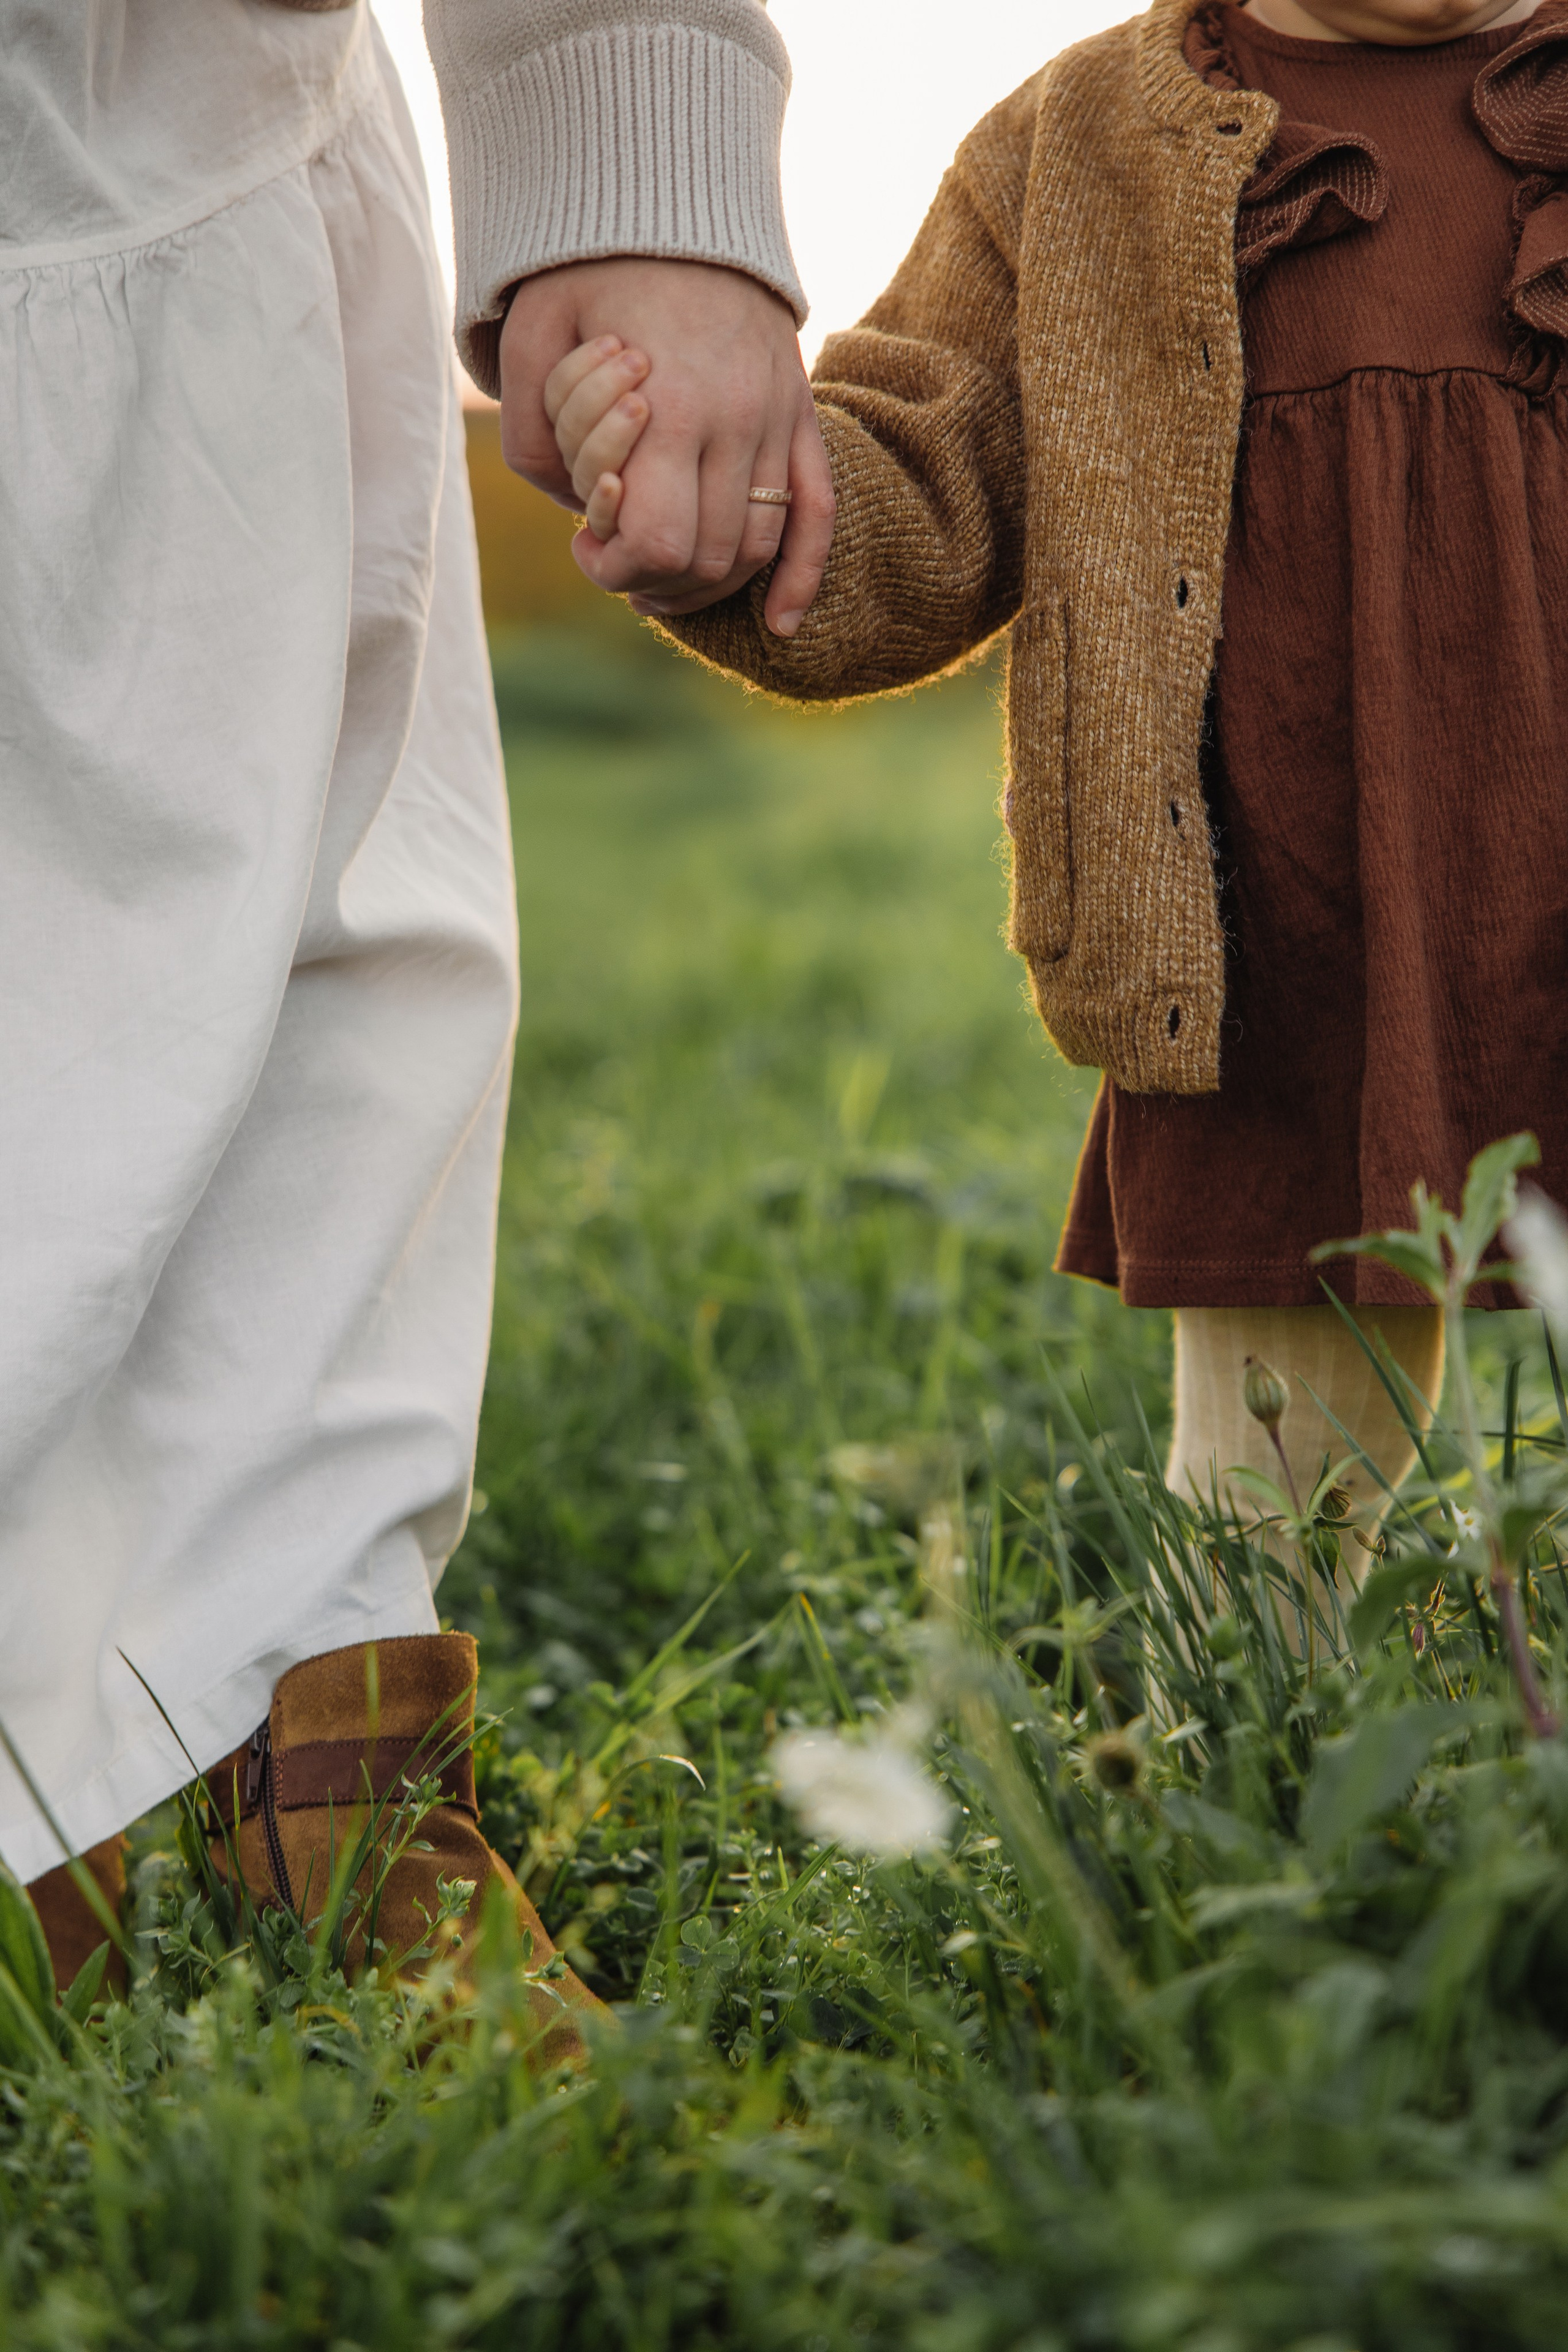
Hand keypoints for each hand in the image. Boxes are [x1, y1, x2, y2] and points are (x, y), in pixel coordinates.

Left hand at [499, 257, 833, 635]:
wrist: (674, 196)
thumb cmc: (589, 267)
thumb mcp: (530, 338)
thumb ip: (533, 434)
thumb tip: (572, 509)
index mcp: (669, 407)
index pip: (660, 544)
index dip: (616, 569)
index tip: (585, 547)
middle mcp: (735, 421)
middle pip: (709, 559)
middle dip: (655, 581)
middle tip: (616, 559)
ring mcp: (777, 419)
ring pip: (758, 547)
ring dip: (709, 584)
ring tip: (660, 573)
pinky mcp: (801, 414)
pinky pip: (820, 512)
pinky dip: (802, 576)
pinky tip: (780, 623)